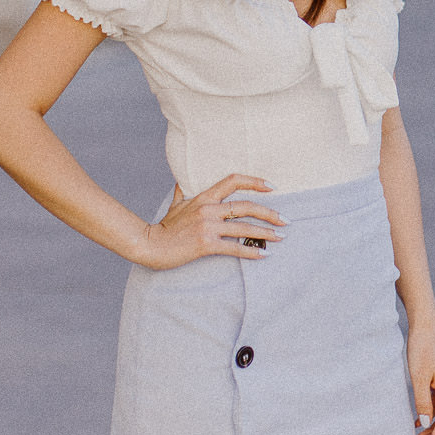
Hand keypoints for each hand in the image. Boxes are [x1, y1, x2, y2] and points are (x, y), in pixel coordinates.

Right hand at [138, 173, 282, 269]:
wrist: (150, 245)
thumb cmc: (164, 226)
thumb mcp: (175, 205)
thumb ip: (182, 191)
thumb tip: (182, 180)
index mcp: (204, 197)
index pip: (233, 181)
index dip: (254, 181)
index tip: (272, 187)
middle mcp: (208, 209)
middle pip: (247, 206)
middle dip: (269, 213)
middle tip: (285, 220)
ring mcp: (208, 226)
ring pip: (244, 227)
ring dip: (266, 233)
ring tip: (280, 237)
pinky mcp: (206, 244)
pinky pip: (234, 247)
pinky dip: (251, 251)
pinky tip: (264, 255)